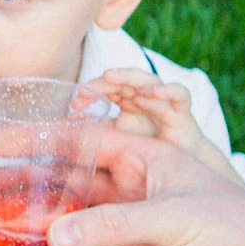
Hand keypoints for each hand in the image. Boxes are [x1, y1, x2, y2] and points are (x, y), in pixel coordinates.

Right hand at [42, 127, 244, 245]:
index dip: (37, 140)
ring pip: (63, 225)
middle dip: (23, 186)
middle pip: (63, 184)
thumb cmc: (233, 228)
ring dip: (29, 227)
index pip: (79, 142)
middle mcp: (125, 192)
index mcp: (142, 161)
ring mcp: (122, 232)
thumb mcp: (173, 217)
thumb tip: (53, 236)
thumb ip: (112, 226)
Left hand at [85, 68, 244, 185]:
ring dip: (130, 77)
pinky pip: (180, 94)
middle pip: (123, 80)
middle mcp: (143, 98)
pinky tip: (157, 93)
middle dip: (105, 81)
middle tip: (86, 87)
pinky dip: (169, 91)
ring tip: (112, 77)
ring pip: (147, 80)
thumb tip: (61, 146)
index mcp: (126, 103)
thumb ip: (94, 143)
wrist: (184, 168)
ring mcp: (163, 101)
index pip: (106, 89)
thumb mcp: (117, 148)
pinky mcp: (183, 110)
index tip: (75, 100)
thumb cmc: (148, 153)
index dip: (91, 90)